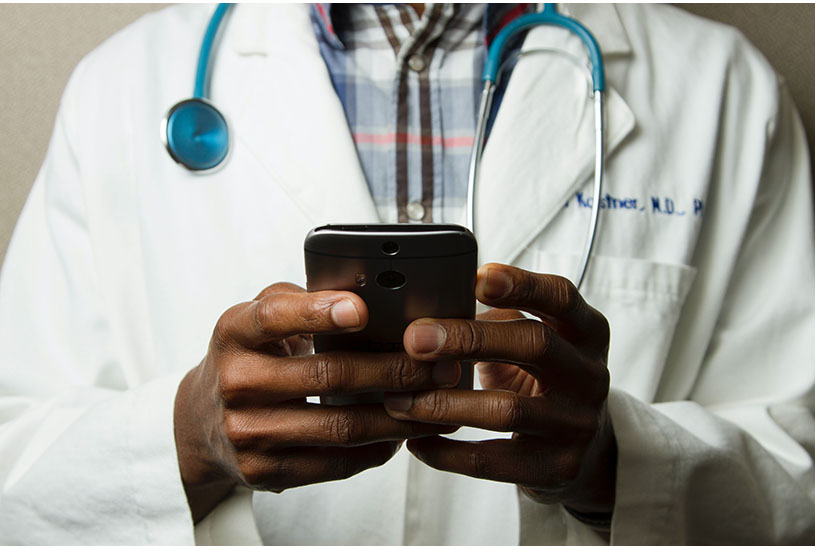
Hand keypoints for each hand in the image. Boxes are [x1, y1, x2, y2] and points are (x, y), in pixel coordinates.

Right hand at [174, 283, 457, 521]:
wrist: (200, 421)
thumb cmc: (248, 356)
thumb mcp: (257, 318)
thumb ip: (301, 301)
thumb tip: (369, 295)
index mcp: (234, 332)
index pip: (274, 317)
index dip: (318, 312)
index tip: (362, 309)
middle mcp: (236, 382)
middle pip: (327, 376)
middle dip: (394, 370)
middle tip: (440, 365)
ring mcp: (247, 432)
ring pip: (340, 427)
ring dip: (399, 416)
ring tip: (438, 403)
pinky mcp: (263, 471)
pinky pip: (333, 463)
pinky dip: (376, 449)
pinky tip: (402, 433)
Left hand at [383, 264, 615, 516]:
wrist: (586, 449)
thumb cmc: (542, 379)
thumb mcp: (534, 340)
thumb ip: (497, 319)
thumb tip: (428, 307)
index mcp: (585, 331)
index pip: (561, 297)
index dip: (522, 284)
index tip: (477, 278)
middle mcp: (590, 374)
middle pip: (534, 344)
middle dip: (468, 338)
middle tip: (415, 339)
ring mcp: (577, 424)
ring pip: (507, 409)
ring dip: (444, 402)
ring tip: (399, 398)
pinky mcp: (558, 468)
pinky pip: (493, 461)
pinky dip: (447, 452)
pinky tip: (417, 441)